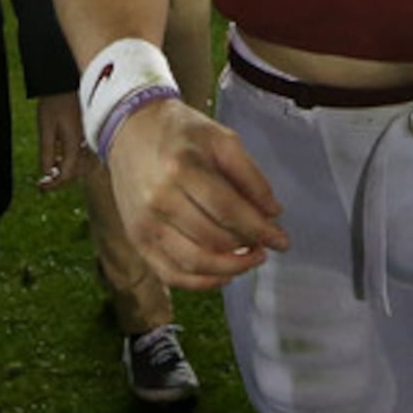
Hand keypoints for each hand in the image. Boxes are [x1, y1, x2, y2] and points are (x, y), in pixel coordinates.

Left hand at [34, 91, 84, 190]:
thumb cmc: (54, 102)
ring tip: (51, 169)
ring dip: (66, 171)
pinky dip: (72, 161)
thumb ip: (47, 151)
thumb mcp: (45, 128)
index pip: (67, 174)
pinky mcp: (90, 133)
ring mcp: (90, 138)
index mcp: (75, 143)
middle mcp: (86, 143)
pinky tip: (60, 156)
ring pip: (81, 165)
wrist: (66, 82)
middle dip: (59, 179)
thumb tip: (47, 173)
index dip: (53, 184)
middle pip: (76, 172)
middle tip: (43, 182)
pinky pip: (84, 155)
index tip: (40, 186)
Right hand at [105, 98, 287, 289]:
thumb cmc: (179, 132)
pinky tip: (224, 275)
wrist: (129, 130)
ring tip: (251, 259)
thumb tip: (273, 213)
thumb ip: (249, 174)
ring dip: (230, 268)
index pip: (228, 210)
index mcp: (180, 168)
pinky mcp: (137, 240)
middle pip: (213, 239)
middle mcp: (158, 200)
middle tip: (266, 245)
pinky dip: (202, 282)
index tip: (282, 240)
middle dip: (248, 248)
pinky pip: (171, 274)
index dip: (260, 230)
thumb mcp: (220, 137)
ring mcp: (145, 224)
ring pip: (194, 263)